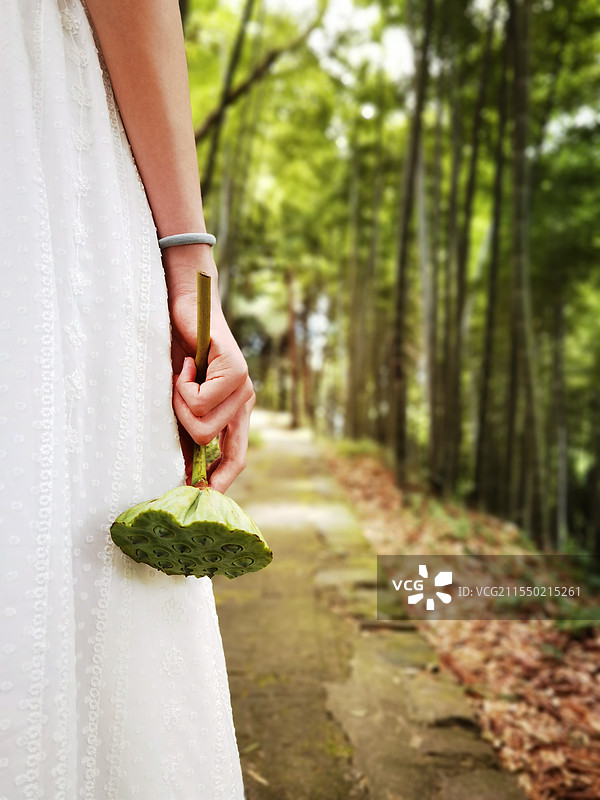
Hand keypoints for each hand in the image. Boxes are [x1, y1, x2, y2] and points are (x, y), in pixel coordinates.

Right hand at [169, 291, 254, 492]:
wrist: (187, 307)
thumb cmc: (180, 354)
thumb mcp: (182, 400)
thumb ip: (187, 431)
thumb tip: (182, 475)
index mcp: (236, 412)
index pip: (237, 457)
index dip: (221, 479)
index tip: (201, 496)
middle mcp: (245, 401)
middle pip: (207, 443)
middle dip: (180, 423)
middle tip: (176, 394)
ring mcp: (243, 386)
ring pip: (201, 424)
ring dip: (179, 401)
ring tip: (182, 376)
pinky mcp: (235, 370)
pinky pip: (198, 400)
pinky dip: (182, 383)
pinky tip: (186, 363)